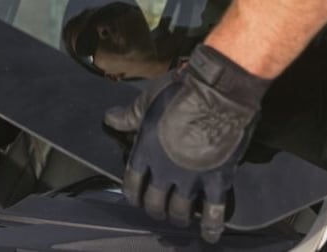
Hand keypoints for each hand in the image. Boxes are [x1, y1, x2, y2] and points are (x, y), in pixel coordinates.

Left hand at [104, 45, 269, 242]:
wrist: (215, 93)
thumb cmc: (178, 92)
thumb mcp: (147, 99)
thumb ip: (129, 115)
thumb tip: (110, 119)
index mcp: (145, 151)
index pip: (132, 183)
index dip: (133, 193)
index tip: (136, 196)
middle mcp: (164, 171)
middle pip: (155, 203)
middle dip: (155, 209)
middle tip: (159, 209)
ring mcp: (190, 179)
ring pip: (180, 211)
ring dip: (178, 217)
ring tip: (180, 217)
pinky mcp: (216, 180)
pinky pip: (214, 211)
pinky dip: (212, 226)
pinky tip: (210, 234)